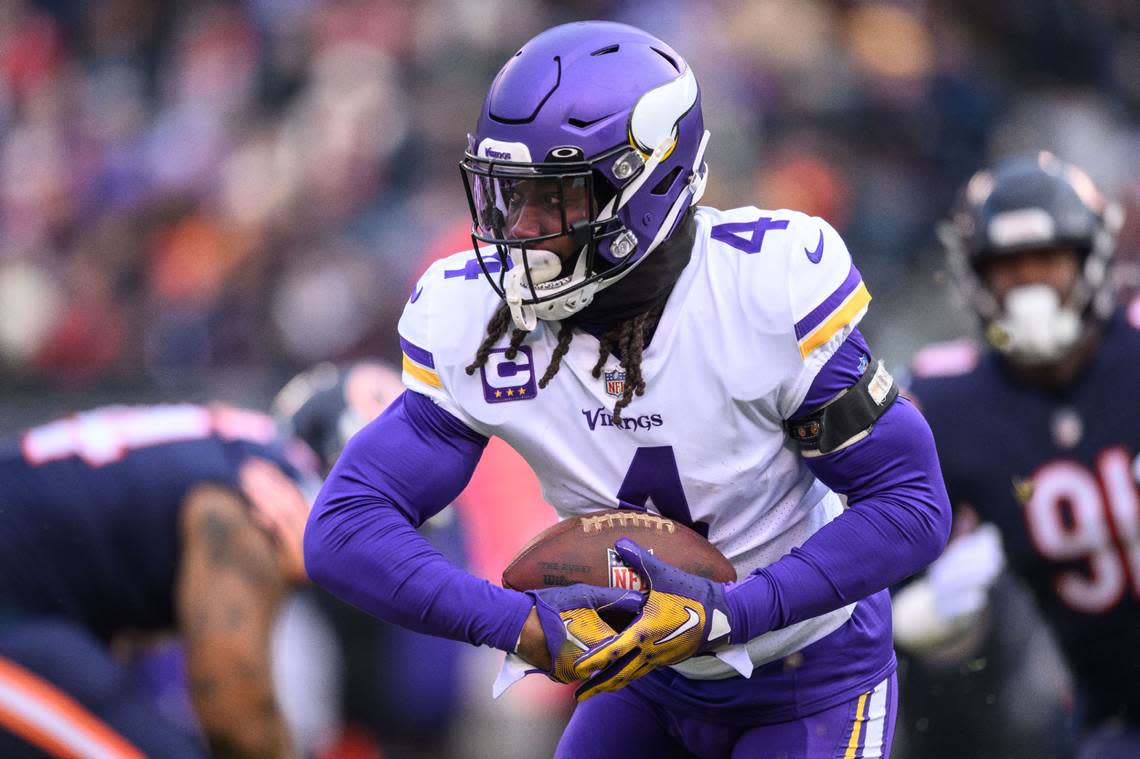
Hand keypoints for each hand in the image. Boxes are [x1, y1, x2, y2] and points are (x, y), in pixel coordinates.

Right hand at [520, 584, 642, 683]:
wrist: (516, 624)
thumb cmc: (552, 606)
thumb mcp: (584, 595)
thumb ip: (613, 598)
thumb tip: (639, 598)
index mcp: (600, 644)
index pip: (626, 642)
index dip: (630, 632)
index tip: (631, 623)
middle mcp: (590, 664)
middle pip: (612, 657)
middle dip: (615, 645)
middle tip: (612, 629)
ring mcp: (574, 674)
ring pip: (596, 665)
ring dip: (598, 654)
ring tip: (594, 636)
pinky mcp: (562, 677)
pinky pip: (580, 670)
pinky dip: (582, 660)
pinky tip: (578, 645)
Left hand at [573, 538, 733, 700]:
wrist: (724, 616)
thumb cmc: (693, 595)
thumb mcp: (665, 575)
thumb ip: (640, 560)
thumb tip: (619, 542)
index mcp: (645, 632)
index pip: (614, 650)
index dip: (595, 658)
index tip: (578, 668)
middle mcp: (650, 651)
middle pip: (620, 674)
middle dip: (598, 685)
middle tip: (579, 697)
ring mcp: (660, 658)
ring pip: (632, 675)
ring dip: (612, 683)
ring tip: (595, 691)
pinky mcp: (668, 658)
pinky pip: (643, 670)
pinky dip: (628, 675)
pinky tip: (620, 673)